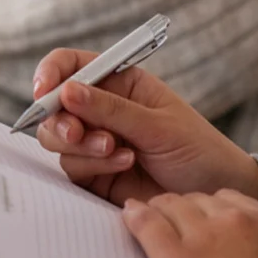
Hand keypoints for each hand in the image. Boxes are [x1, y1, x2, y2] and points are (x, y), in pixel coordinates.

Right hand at [35, 49, 257, 205]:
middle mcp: (104, 109)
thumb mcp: (159, 124)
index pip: (73, 65)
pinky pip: (73, 167)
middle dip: (60, 120)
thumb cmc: (197, 148)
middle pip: (55, 106)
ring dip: (81, 146)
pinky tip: (126, 164)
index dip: (52, 73)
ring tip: (118, 151)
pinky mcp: (96, 173)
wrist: (214, 191)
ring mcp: (97, 141)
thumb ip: (112, 110)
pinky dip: (93, 166)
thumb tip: (67, 91)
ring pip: (59, 139)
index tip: (43, 91)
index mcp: (122, 83)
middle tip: (77, 134)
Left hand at [123, 189, 257, 257]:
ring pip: (171, 206)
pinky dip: (135, 218)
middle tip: (167, 222)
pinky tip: (128, 215)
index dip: (208, 210)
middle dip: (181, 210)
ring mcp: (206, 237)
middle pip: (197, 201)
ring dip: (158, 211)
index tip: (199, 222)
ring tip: (143, 217)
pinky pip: (149, 226)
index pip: (228, 200)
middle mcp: (236, 220)